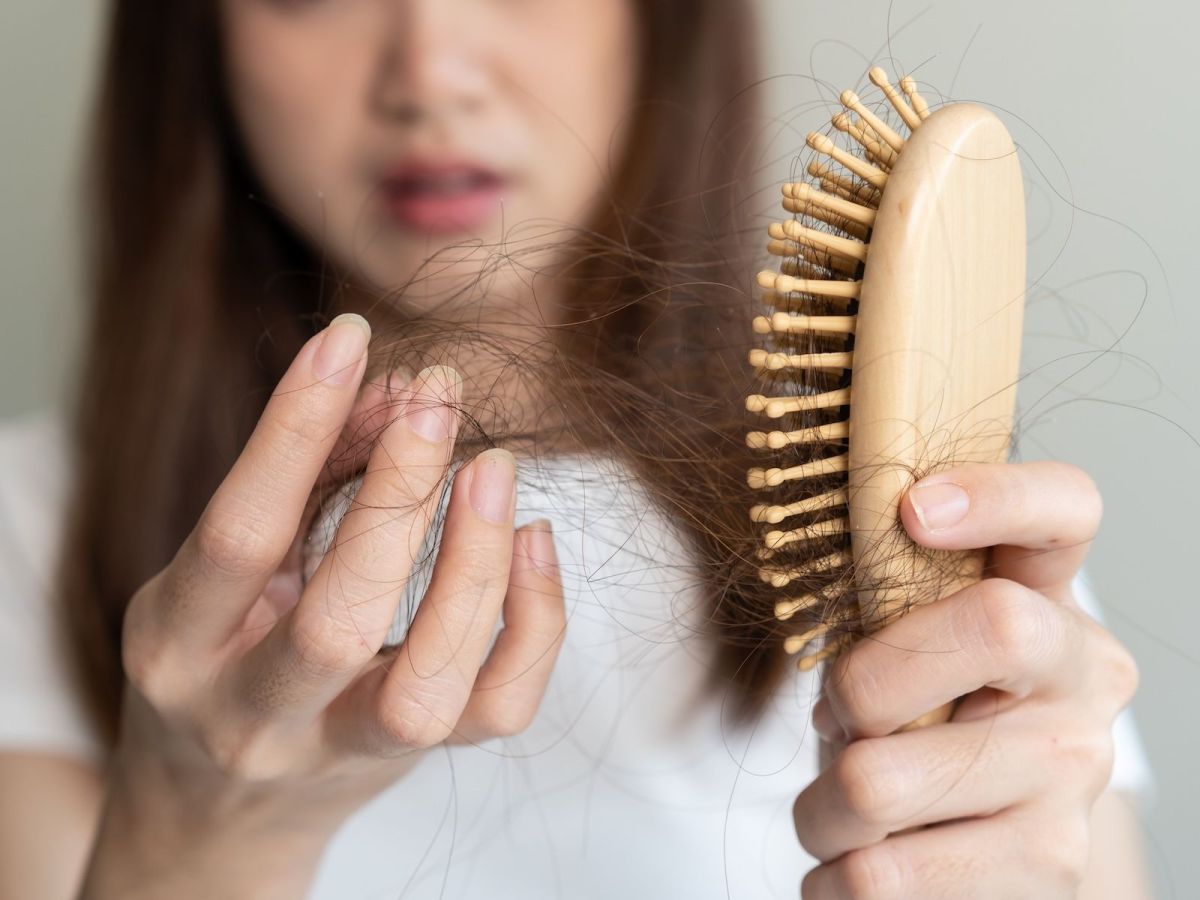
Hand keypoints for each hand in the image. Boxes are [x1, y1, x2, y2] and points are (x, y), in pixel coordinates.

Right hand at [85, 315, 565, 896]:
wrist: (217, 812)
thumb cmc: (218, 655)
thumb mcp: (227, 565)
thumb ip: (306, 474)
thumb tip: (397, 391)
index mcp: (181, 645)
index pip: (241, 533)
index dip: (296, 427)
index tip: (349, 337)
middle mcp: (252, 715)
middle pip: (339, 622)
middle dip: (399, 495)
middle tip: (438, 400)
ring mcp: (336, 754)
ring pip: (426, 686)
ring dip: (474, 562)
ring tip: (493, 467)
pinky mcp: (409, 767)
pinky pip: (496, 709)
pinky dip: (533, 619)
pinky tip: (532, 537)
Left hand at [794, 462, 1138, 898]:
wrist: (975, 846)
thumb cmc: (915, 720)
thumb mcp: (898, 643)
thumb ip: (876, 600)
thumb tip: (812, 567)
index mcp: (1043, 595)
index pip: (1065, 510)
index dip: (998, 494)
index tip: (912, 509)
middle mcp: (1080, 676)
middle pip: (989, 628)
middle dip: (863, 683)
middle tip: (837, 723)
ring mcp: (1076, 774)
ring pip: (884, 778)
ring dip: (823, 805)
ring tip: (835, 810)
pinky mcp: (1050, 865)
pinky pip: (883, 875)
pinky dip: (834, 878)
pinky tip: (851, 865)